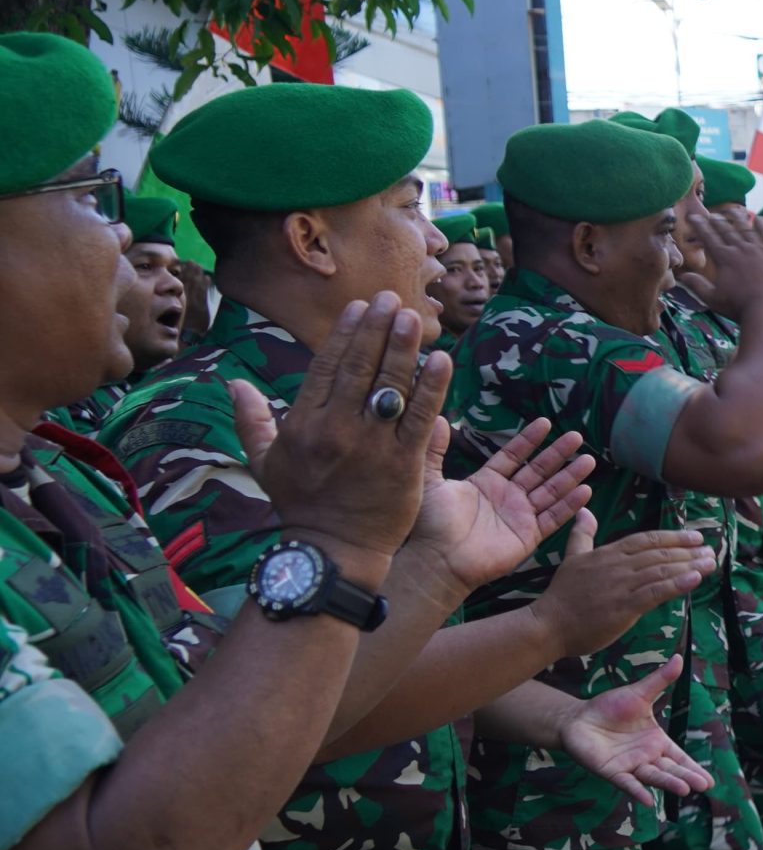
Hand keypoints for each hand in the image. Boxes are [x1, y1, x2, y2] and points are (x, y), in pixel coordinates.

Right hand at [235, 293, 452, 558]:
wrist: (334, 550)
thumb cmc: (301, 506)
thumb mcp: (264, 462)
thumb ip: (251, 419)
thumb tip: (233, 382)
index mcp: (304, 424)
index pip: (327, 367)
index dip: (345, 334)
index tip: (359, 307)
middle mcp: (337, 429)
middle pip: (360, 368)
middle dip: (376, 330)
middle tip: (390, 298)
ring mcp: (372, 446)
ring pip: (391, 387)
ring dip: (403, 348)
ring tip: (412, 317)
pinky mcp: (404, 463)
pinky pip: (422, 417)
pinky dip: (432, 387)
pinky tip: (441, 360)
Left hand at [407, 419, 595, 594]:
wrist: (438, 559)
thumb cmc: (431, 523)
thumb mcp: (430, 480)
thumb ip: (436, 450)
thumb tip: (438, 418)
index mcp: (486, 482)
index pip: (513, 456)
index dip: (528, 440)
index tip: (545, 423)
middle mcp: (507, 497)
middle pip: (538, 471)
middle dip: (558, 453)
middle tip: (576, 436)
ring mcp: (520, 516)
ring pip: (551, 491)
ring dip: (570, 476)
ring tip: (589, 460)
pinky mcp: (528, 536)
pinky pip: (554, 518)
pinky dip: (570, 505)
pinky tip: (586, 491)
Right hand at [528, 513, 713, 658]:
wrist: (548, 626)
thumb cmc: (562, 596)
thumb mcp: (572, 558)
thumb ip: (582, 534)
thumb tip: (585, 510)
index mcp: (608, 553)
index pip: (647, 540)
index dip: (673, 537)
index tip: (696, 536)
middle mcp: (617, 565)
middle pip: (659, 553)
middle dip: (688, 551)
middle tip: (711, 550)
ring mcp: (621, 585)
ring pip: (661, 571)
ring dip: (689, 565)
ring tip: (711, 563)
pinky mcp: (623, 606)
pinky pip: (655, 592)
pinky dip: (677, 584)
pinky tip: (695, 579)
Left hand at [559, 657, 715, 806]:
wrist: (579, 718)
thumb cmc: (609, 708)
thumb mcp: (639, 693)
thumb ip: (660, 680)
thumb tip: (680, 658)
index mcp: (656, 742)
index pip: (679, 758)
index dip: (693, 768)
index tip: (709, 781)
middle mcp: (646, 757)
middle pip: (670, 770)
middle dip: (686, 777)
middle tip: (703, 785)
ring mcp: (629, 766)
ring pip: (652, 776)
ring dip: (667, 783)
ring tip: (684, 789)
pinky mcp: (611, 771)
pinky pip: (626, 783)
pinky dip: (637, 791)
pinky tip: (648, 801)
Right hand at [695, 207, 762, 319]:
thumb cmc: (739, 308)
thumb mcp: (713, 299)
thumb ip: (697, 286)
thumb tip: (681, 276)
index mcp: (725, 258)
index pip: (708, 236)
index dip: (699, 225)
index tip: (692, 217)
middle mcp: (742, 249)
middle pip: (727, 230)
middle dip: (717, 220)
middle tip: (711, 214)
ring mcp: (760, 250)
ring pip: (747, 228)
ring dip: (738, 218)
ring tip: (732, 211)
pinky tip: (759, 218)